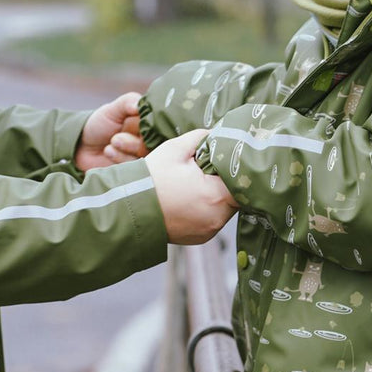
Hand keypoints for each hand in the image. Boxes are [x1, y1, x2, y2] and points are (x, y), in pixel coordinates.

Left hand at [75, 91, 148, 170]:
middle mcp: (149, 139)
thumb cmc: (100, 124)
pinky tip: (108, 152)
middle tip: (115, 138)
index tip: (130, 125)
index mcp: (149, 122)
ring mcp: (143, 155)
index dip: (145, 126)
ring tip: (111, 143)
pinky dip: (119, 158)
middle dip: (132, 141)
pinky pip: (135, 166)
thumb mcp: (113, 109)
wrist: (83, 146)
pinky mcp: (135, 170)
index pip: (159, 125)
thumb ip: (127, 102)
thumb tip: (139, 105)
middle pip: (153, 143)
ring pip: (144, 155)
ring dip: (124, 149)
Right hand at [145, 130, 238, 244]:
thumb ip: (200, 138)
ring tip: (197, 185)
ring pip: (225, 209)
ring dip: (216, 197)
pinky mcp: (200, 238)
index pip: (243, 182)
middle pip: (236, 197)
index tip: (229, 161)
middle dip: (225, 183)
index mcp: (216, 196)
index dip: (238, 170)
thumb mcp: (175, 149)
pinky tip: (190, 200)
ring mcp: (208, 231)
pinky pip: (212, 220)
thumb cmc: (151, 179)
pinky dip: (206, 210)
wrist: (128, 210)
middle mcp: (217, 218)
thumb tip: (215, 133)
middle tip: (209, 171)